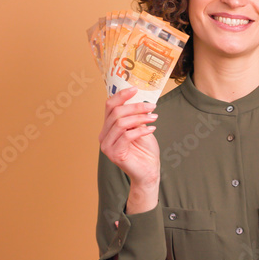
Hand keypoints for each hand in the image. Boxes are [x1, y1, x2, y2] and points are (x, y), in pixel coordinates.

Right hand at [99, 87, 159, 213]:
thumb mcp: (140, 127)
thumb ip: (135, 116)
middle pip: (116, 113)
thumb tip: (140, 99)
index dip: (121, 95)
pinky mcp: (114, 154)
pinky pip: (127, 136)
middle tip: (152, 106)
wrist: (148, 171)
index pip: (109, 106)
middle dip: (136, 107)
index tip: (135, 88)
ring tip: (154, 118)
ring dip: (140, 118)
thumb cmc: (145, 150)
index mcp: (108, 127)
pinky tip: (152, 129)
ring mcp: (107, 146)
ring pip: (121, 123)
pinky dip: (141, 130)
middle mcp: (104, 135)